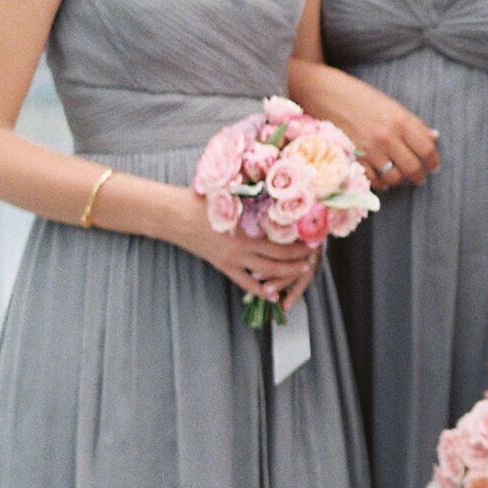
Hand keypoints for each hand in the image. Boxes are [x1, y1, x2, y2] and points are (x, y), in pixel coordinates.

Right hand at [172, 192, 320, 309]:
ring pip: (264, 274)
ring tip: (299, 274)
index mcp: (245, 232)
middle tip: (313, 260)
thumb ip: (251, 201)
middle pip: (277, 261)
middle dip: (297, 262)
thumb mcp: (231, 197)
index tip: (313, 241)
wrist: (174, 215)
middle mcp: (241, 249)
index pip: (280, 245)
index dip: (299, 246)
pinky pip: (243, 282)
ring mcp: (231, 260)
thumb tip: (275, 192)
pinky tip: (271, 294)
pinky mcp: (221, 265)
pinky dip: (258, 289)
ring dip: (284, 276)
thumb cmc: (201, 200)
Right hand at [302, 69, 438, 190]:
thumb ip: (412, 124)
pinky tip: (380, 177)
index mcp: (401, 120)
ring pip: (394, 177)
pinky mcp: (353, 157)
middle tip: (418, 177)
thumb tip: (434, 138)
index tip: (432, 166)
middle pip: (413, 167)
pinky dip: (379, 182)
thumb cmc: (359, 96)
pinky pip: (373, 180)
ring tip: (398, 176)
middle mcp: (387, 136)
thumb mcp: (390, 105)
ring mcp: (369, 149)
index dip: (433, 161)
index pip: (427, 149)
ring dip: (399, 180)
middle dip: (419, 176)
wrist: (324, 93)